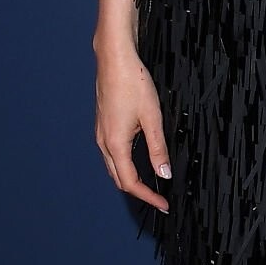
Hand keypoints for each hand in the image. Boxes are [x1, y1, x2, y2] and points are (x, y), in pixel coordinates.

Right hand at [95, 38, 171, 212]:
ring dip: (132, 180)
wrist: (114, 59)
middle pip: (120, 179)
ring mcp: (101, 134)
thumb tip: (164, 173)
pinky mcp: (103, 126)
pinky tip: (139, 162)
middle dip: (140, 192)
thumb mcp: (152, 117)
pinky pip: (112, 155)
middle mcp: (104, 142)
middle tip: (160, 199)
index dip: (148, 197)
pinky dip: (126, 165)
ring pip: (114, 168)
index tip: (164, 205)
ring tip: (152, 185)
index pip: (130, 182)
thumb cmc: (133, 83)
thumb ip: (158, 148)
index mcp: (115, 144)